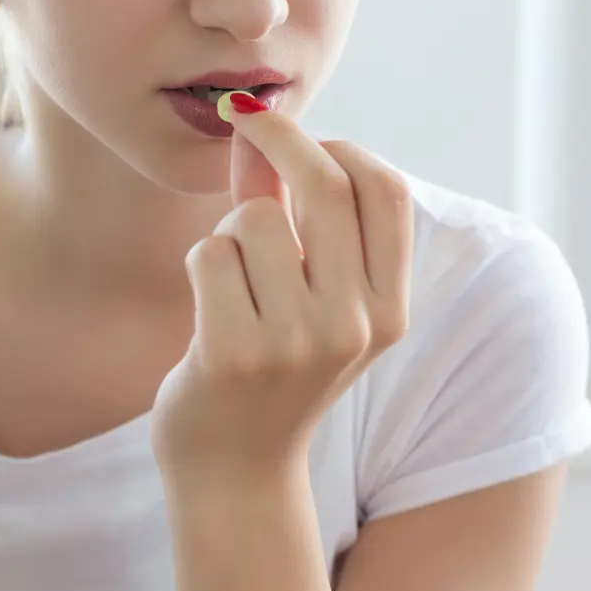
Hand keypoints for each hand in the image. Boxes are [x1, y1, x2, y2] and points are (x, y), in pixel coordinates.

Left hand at [152, 106, 413, 483]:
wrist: (235, 471)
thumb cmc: (269, 368)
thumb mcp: (304, 295)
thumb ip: (286, 207)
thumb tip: (257, 126)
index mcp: (389, 309)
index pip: (385, 192)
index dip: (339, 147)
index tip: (296, 131)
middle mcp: (355, 325)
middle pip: (325, 185)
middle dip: (277, 136)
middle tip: (242, 119)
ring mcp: (297, 342)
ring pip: (255, 217)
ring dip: (229, 232)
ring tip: (231, 282)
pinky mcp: (235, 352)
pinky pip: (209, 253)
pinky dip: (200, 264)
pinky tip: (209, 309)